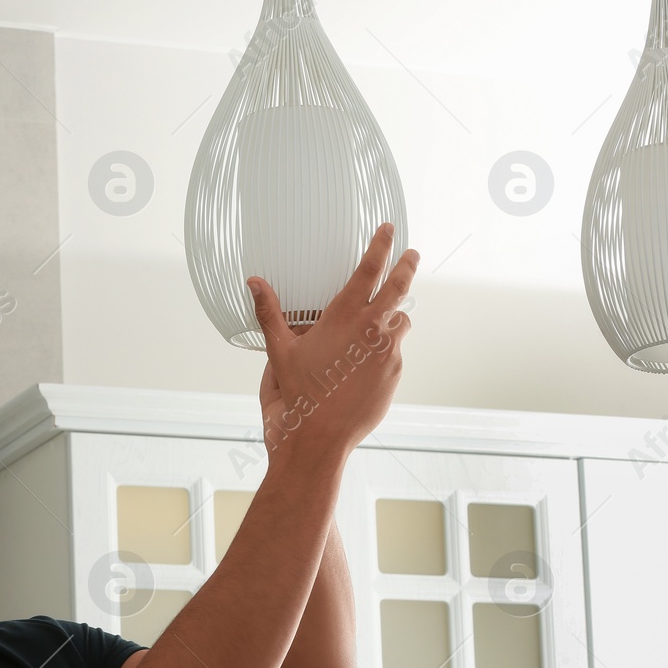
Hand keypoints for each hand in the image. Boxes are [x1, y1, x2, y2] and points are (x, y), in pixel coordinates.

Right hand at [250, 222, 417, 460]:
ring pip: (400, 324)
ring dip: (393, 318)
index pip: (369, 270)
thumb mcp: (279, 350)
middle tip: (412, 253)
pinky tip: (364, 364)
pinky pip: (394, 354)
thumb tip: (254, 281)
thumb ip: (270, 312)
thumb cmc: (296, 394)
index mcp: (344, 317)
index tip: (388, 229)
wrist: (318, 438)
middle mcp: (372, 331)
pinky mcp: (394, 376)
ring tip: (380, 323)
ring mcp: (388, 354)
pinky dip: (384, 352)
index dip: (381, 246)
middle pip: (399, 287)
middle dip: (407, 266)